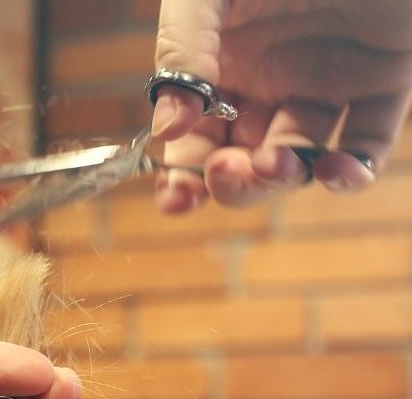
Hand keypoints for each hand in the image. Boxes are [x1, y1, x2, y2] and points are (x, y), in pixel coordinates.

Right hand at [152, 0, 411, 211]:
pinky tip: (337, 169)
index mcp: (221, 63)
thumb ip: (183, 49)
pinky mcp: (383, 83)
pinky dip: (353, 171)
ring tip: (272, 165)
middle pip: (242, 161)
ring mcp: (325, 84)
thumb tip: (166, 129)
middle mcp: (268, 81)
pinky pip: (367, 145)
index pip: (194, 138)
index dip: (181, 176)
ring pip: (297, 161)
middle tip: (228, 171)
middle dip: (231, 182)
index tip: (176, 199)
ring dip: (281, 180)